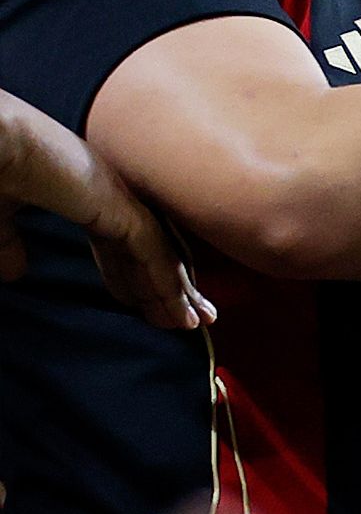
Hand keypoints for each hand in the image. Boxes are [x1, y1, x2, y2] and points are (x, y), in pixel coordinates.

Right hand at [0, 88, 209, 328]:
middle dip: (166, 287)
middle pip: (146, 249)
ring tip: (190, 323)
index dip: (128, 275)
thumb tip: (15, 273)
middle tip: (186, 319)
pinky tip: (177, 309)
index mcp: (81, 190)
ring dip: (174, 290)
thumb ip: (8, 244)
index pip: (116, 241)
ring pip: (156, 252)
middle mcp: (107, 192)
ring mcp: (117, 196)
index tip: (139, 304)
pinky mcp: (118, 205)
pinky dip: (166, 282)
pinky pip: (152, 251)